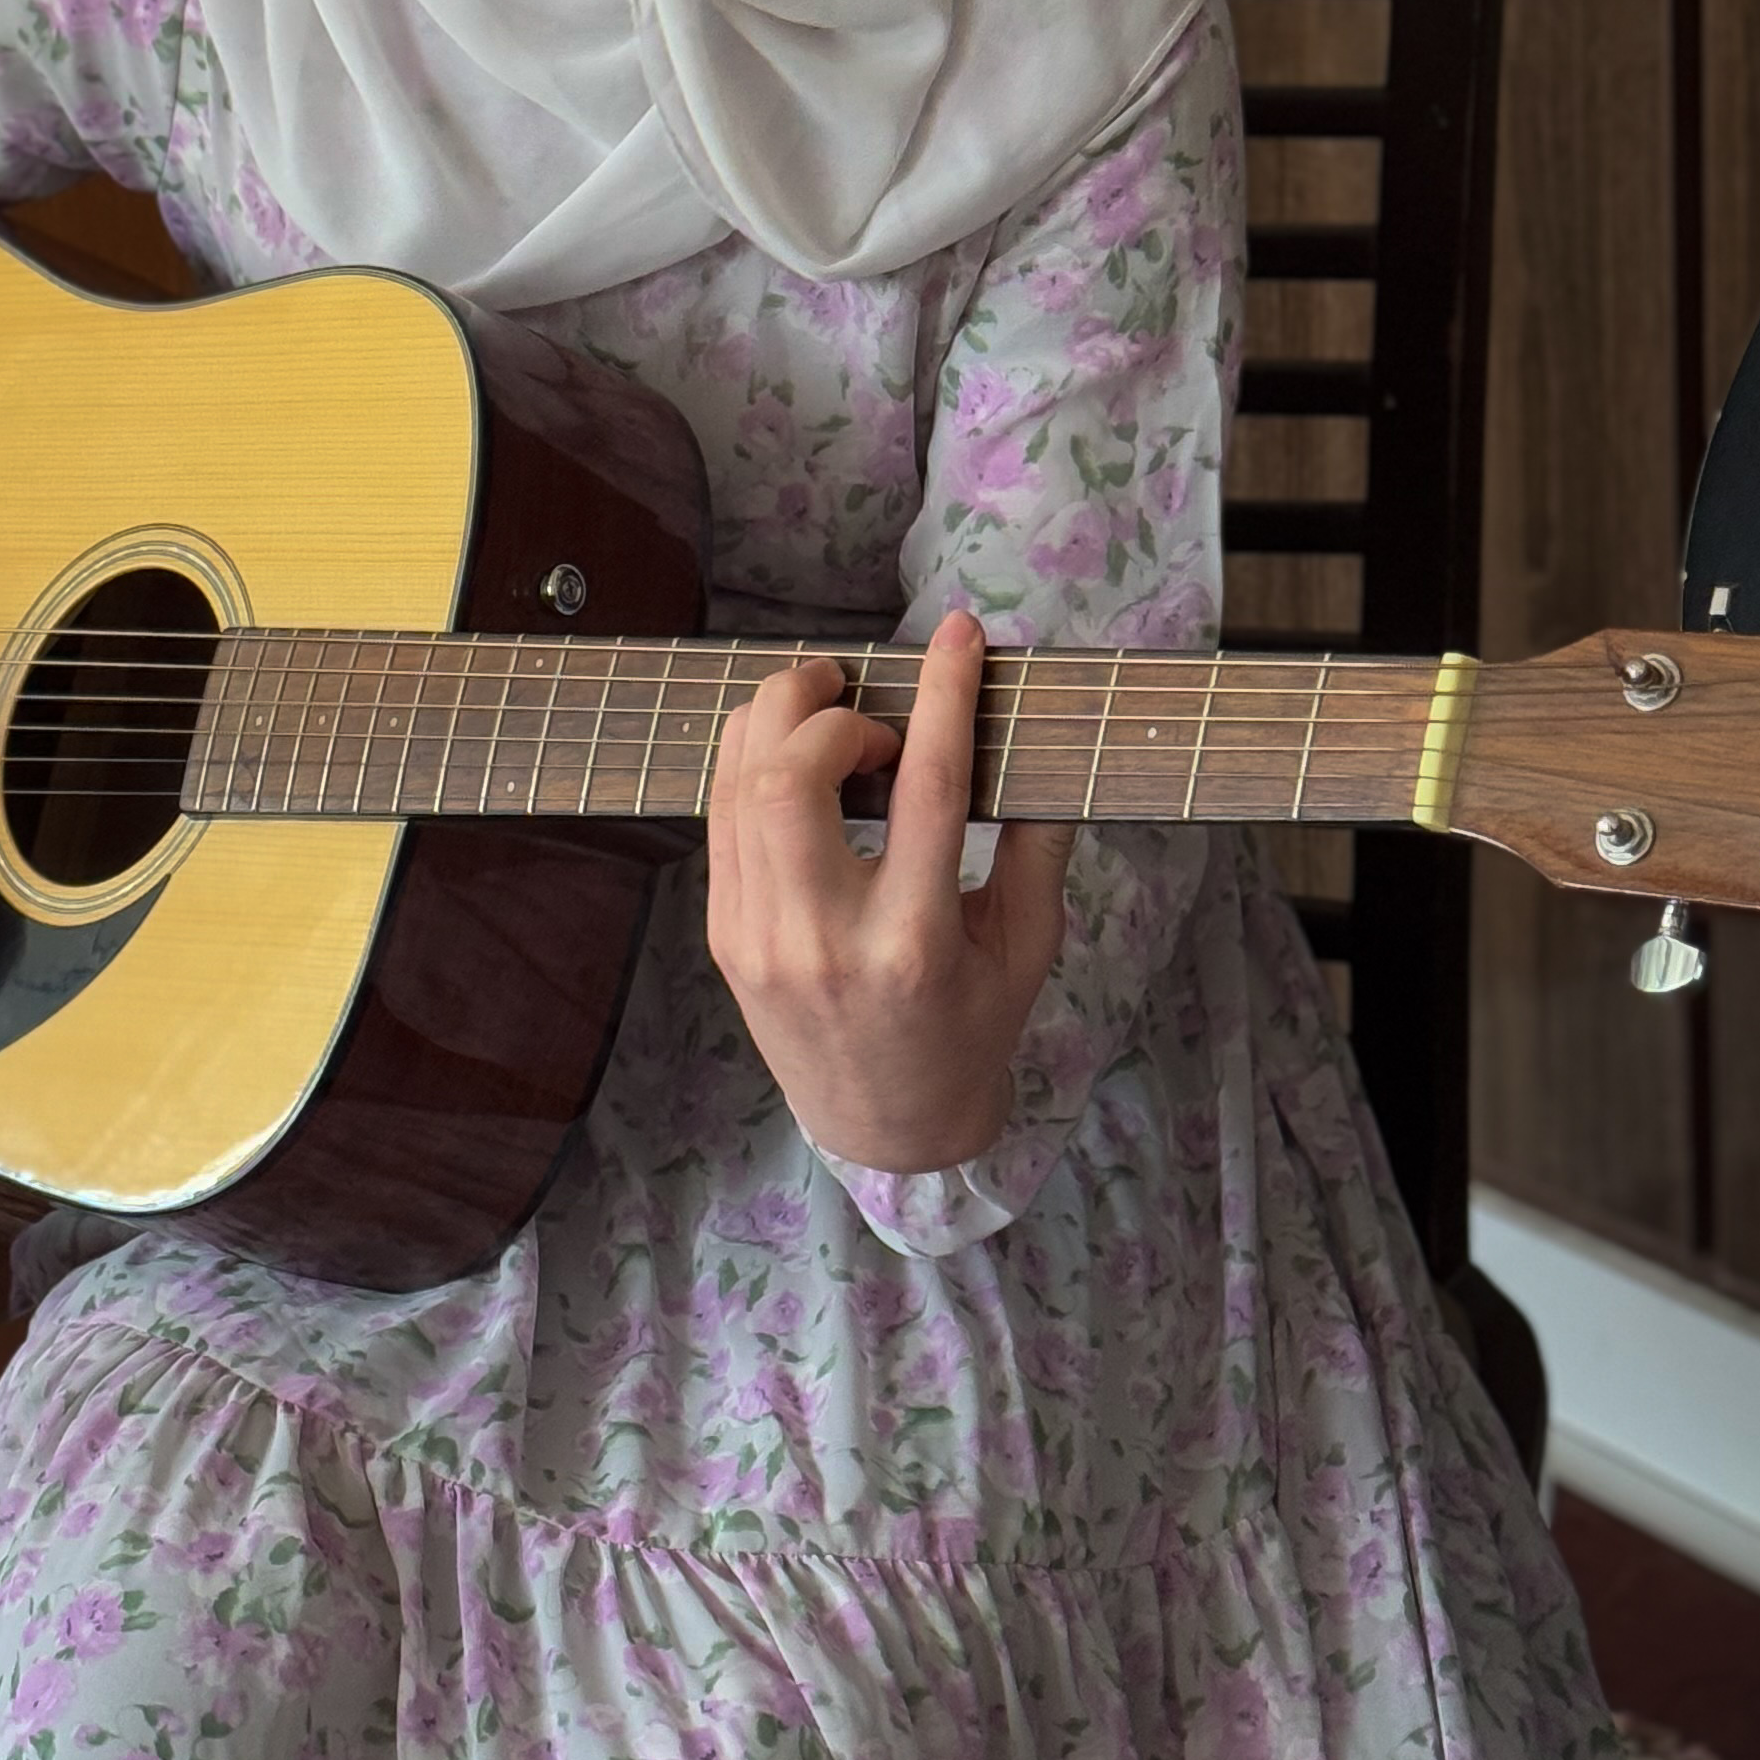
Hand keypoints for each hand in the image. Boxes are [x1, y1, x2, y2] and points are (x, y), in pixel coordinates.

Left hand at [705, 610, 1073, 1172]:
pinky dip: (751, 762)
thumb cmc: (970, 1030)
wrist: (886, 1126)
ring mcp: (760, 939)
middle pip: (791, 776)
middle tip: (868, 704)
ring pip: (738, 785)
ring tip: (829, 710)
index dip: (943, 695)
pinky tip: (793, 755)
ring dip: (780, 721)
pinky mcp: (724, 935)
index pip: (926, 788)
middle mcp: (825, 939)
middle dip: (826, 708)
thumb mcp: (1028, 946)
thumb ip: (1039, 844)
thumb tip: (1038, 738)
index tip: (957, 633)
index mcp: (916, 942)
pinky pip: (721, 817)